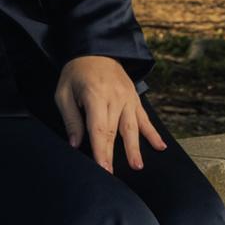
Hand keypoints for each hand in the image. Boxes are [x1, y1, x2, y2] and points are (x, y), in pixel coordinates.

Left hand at [53, 54, 166, 174]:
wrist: (95, 48)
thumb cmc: (76, 72)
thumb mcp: (64, 92)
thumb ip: (71, 118)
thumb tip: (75, 143)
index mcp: (95, 96)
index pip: (99, 129)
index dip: (101, 150)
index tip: (102, 168)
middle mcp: (115, 97)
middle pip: (115, 131)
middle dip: (114, 155)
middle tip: (114, 176)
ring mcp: (127, 97)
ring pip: (132, 127)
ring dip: (135, 147)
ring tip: (138, 165)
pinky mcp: (134, 98)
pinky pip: (144, 117)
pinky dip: (152, 133)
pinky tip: (160, 146)